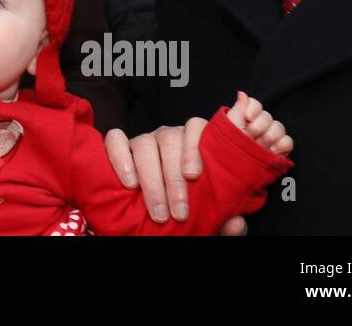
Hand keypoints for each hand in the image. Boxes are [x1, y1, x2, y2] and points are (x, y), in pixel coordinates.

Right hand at [105, 120, 246, 232]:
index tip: (194, 176)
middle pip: (170, 139)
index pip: (196, 127)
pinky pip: (115, 141)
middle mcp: (168, 137)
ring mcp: (142, 140)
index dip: (195, 148)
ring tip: (157, 211)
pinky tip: (129, 183)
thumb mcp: (209, 213)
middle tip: (179, 212)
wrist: (160, 213)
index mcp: (193, 143)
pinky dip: (120, 158)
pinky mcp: (118, 147)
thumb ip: (224, 217)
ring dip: (151, 179)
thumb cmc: (186, 207)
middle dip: (174, 178)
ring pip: (144, 143)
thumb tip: (236, 223)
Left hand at [226, 91, 293, 155]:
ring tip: (258, 147)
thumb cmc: (225, 149)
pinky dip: (281, 145)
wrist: (231, 171)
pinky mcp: (279, 149)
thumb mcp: (227, 128)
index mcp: (245, 118)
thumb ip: (236, 110)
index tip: (248, 118)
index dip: (254, 109)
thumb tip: (242, 93)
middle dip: (258, 128)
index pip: (255, 104)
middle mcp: (259, 125)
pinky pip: (288, 142)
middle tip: (249, 138)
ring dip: (268, 138)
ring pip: (279, 128)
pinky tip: (271, 151)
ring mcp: (270, 137)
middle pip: (267, 116)